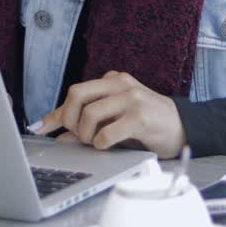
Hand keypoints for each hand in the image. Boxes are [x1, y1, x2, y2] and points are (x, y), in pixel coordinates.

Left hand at [31, 71, 186, 158]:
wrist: (185, 127)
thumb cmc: (148, 122)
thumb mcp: (117, 116)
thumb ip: (91, 121)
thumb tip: (59, 136)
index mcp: (113, 80)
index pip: (75, 92)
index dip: (55, 112)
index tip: (40, 127)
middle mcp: (121, 84)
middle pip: (76, 94)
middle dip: (68, 119)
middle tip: (75, 135)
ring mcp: (131, 99)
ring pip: (89, 114)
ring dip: (85, 134)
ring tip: (95, 142)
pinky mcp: (140, 118)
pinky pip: (107, 132)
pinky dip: (101, 143)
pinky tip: (107, 146)